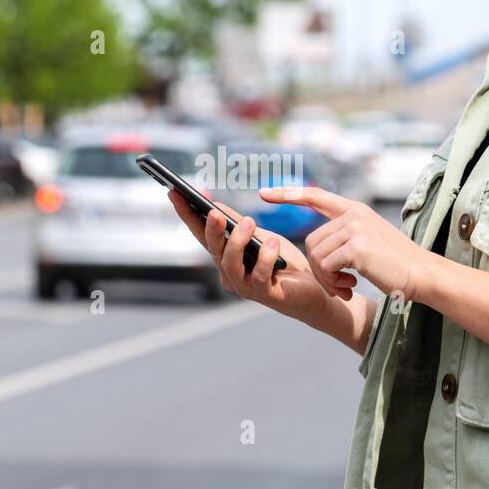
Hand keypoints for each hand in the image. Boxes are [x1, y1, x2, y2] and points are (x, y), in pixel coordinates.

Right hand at [166, 189, 357, 316]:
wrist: (314, 291)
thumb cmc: (285, 264)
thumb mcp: (262, 237)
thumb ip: (239, 226)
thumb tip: (215, 207)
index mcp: (226, 257)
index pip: (201, 234)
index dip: (186, 215)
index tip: (174, 193)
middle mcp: (230, 274)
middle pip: (213, 250)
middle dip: (211, 230)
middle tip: (214, 212)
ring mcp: (246, 287)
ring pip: (231, 265)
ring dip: (237, 242)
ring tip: (249, 222)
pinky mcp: (266, 296)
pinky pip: (260, 276)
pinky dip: (266, 257)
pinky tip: (273, 242)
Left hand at [258, 185, 427, 301]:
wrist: (421, 274)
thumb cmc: (394, 264)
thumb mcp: (368, 240)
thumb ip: (345, 234)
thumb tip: (317, 245)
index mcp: (354, 210)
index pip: (316, 196)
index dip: (289, 194)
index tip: (265, 194)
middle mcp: (353, 214)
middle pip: (311, 240)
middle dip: (318, 268)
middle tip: (337, 284)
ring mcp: (355, 228)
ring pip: (316, 255)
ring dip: (326, 278)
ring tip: (346, 285)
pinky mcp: (357, 247)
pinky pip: (325, 265)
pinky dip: (332, 282)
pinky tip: (350, 286)